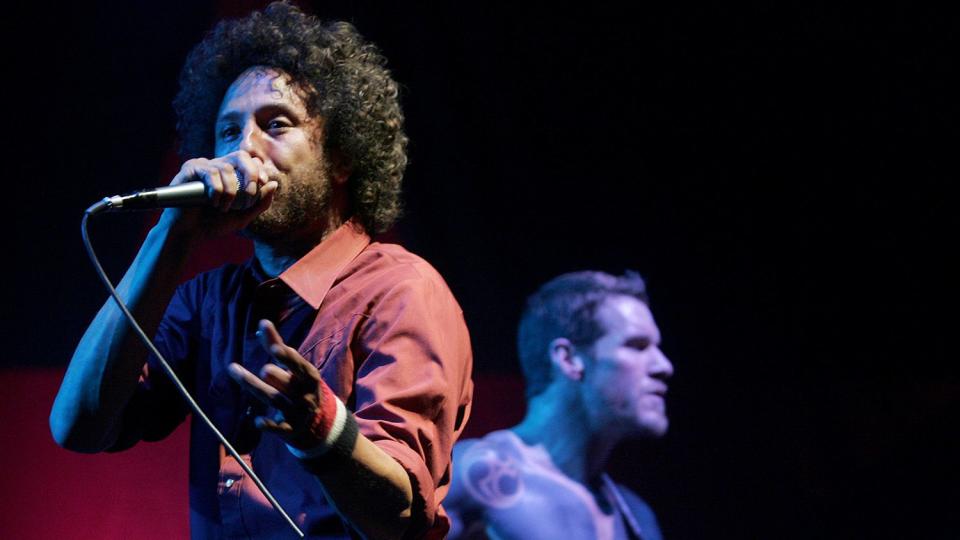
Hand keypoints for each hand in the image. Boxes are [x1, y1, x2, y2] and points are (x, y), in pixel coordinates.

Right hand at [161, 150, 278, 239]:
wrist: (189, 233)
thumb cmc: (213, 224)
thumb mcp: (242, 216)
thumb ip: (259, 202)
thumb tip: (274, 183)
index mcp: (232, 175)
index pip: (251, 161)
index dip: (259, 171)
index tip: (263, 183)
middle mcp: (219, 166)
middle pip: (241, 155)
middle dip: (251, 173)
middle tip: (250, 193)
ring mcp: (204, 166)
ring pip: (226, 167)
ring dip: (230, 191)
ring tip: (224, 208)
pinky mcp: (190, 169)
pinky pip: (210, 171)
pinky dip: (217, 188)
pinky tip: (213, 202)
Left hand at [227, 319, 327, 449]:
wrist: (319, 423)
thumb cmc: (301, 386)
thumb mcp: (295, 368)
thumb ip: (278, 346)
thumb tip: (263, 323)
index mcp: (309, 377)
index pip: (299, 365)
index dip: (288, 357)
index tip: (275, 348)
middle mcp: (305, 394)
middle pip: (288, 384)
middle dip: (278, 377)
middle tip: (265, 370)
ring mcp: (298, 413)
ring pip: (276, 400)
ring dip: (257, 388)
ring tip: (237, 372)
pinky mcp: (289, 429)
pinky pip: (279, 428)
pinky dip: (269, 425)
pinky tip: (257, 421)